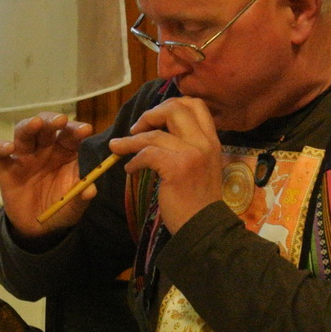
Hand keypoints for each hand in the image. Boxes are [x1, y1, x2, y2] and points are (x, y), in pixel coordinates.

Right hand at [0, 112, 93, 236]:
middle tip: (60, 120)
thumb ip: (82, 197)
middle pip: (46, 127)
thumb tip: (90, 190)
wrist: (37, 228)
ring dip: (29, 126)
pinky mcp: (6, 168)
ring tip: (36, 123)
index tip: (85, 130)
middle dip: (52, 120)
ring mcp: (24, 156)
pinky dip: (0, 147)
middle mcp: (45, 149)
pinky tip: (8, 148)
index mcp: (65, 153)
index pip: (70, 135)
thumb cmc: (60, 208)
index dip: (76, 130)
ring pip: (23, 133)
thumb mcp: (74, 206)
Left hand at [109, 97, 223, 232]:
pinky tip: (130, 169)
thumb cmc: (198, 201)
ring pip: (155, 134)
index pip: (195, 104)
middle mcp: (204, 143)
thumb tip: (160, 133)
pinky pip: (148, 153)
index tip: (155, 118)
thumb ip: (189, 147)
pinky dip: (134, 160)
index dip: (171, 104)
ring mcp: (192, 154)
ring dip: (131, 141)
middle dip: (150, 115)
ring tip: (118, 148)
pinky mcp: (177, 168)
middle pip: (175, 109)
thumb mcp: (202, 166)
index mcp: (212, 140)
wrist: (204, 227)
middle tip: (137, 129)